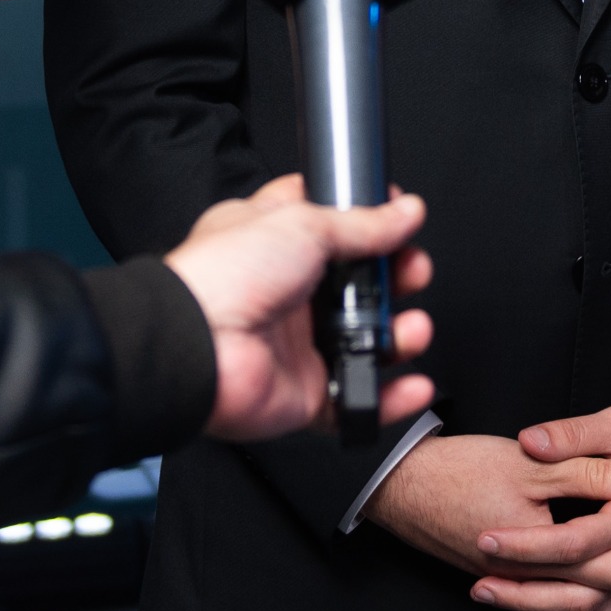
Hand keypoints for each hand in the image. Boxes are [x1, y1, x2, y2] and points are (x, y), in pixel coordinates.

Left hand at [167, 175, 434, 440]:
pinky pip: (356, 397)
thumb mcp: (302, 224)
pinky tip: (412, 382)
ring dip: (400, 335)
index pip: (331, 223)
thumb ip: (361, 223)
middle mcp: (287, 292)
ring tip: (412, 328)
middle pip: (359, 282)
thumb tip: (404, 212)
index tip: (399, 218)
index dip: (368, 218)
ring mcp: (296, 344)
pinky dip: (388, 396)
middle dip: (396, 277)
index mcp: (275, 241)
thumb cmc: (223, 277)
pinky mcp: (304, 392)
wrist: (198, 347)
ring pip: (365, 340)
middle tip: (412, 271)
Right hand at [368, 428, 610, 610]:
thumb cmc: (458, 470)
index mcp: (541, 554)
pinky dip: (591, 588)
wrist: (397, 486)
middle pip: (603, 596)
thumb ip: (586, 471)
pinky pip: (559, 594)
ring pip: (580, 603)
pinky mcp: (504, 572)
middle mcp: (530, 578)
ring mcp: (515, 580)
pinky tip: (605, 572)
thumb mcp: (528, 463)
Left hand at [465, 401, 610, 610]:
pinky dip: (580, 605)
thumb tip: (529, 442)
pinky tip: (546, 599)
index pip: (573, 543)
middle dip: (527, 593)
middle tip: (480, 585)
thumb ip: (574, 436)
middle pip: (583, 591)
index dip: (527, 545)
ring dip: (548, 606)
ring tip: (500, 596)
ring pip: (600, 605)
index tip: (486, 539)